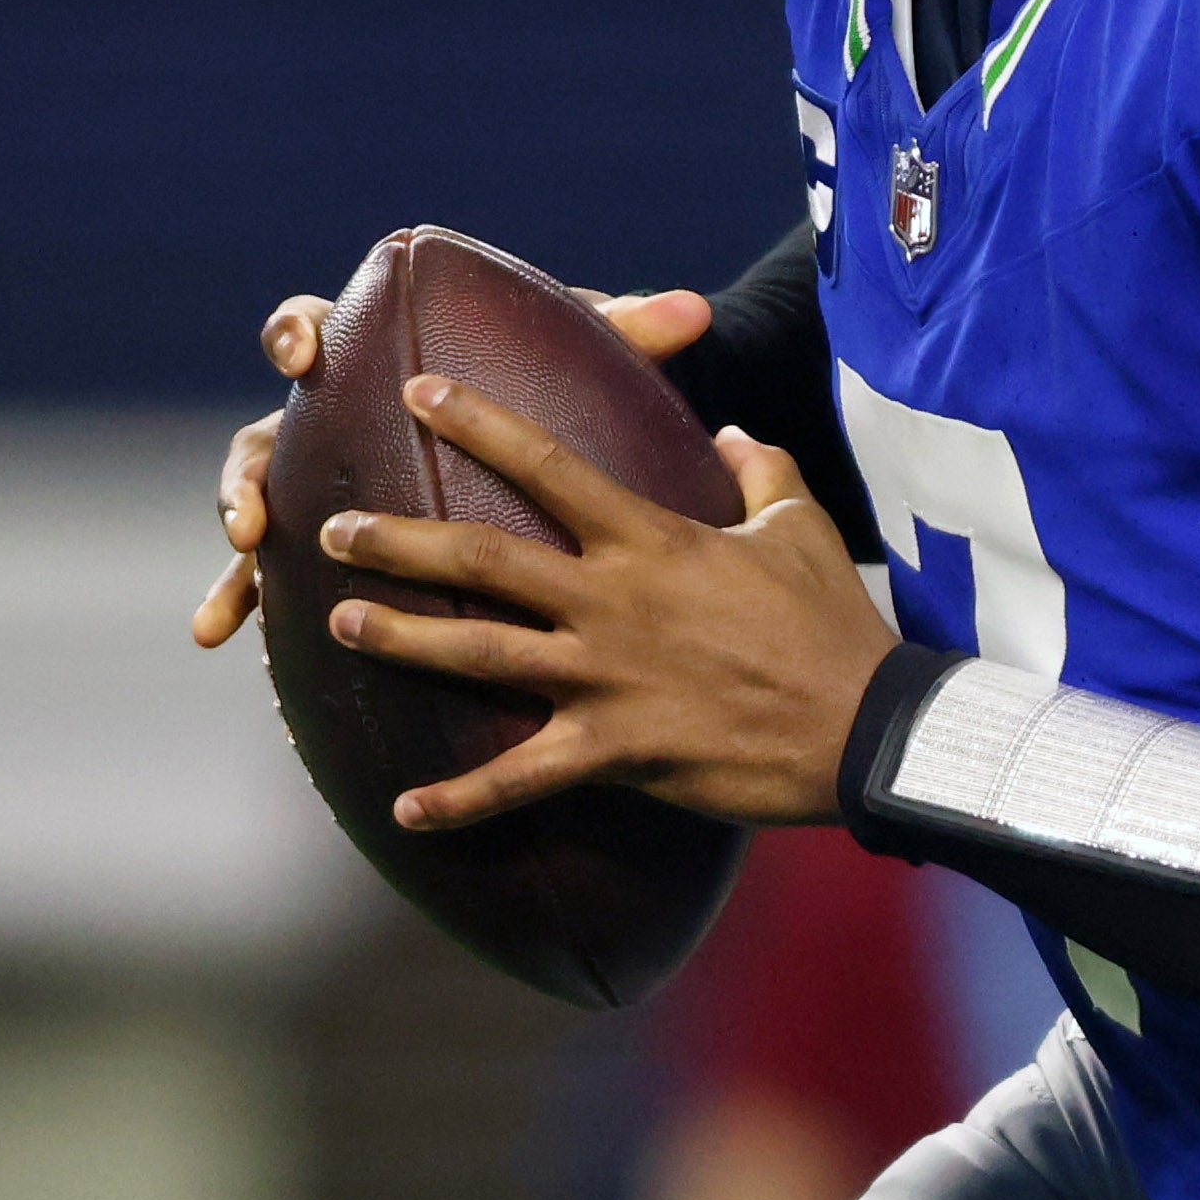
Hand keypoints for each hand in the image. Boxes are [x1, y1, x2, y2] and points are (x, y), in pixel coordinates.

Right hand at [187, 279, 724, 652]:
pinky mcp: (322, 551)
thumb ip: (629, 335)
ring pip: (255, 504)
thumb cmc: (560, 392)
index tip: (304, 354)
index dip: (299, 334)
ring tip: (240, 579)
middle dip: (248, 467)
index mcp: (382, 362)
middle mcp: (336, 423)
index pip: (321, 329)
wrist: (552, 459)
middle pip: (268, 431)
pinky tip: (222, 638)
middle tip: (253, 506)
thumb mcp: (591, 365)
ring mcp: (321, 487)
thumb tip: (694, 312)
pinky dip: (238, 602)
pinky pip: (269, 577)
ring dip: (237, 537)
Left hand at [319, 367, 888, 832]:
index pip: (547, 466)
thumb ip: (762, 472)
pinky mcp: (616, 751)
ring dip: (402, 639)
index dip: (478, 422)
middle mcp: (611, 602)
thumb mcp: (801, 530)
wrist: (863, 725)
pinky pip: (522, 778)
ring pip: (480, 653)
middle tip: (336, 528)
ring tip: (339, 623)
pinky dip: (460, 798)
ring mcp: (606, 678)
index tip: (417, 390)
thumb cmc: (834, 626)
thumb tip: (736, 430)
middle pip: (481, 559)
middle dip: (399, 540)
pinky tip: (404, 809)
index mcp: (650, 541)